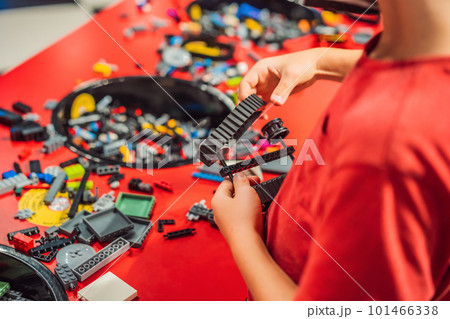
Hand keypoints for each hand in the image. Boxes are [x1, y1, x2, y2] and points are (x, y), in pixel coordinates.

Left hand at [211, 173, 261, 242]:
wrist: (248, 243)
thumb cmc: (244, 220)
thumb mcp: (246, 192)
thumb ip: (242, 181)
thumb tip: (239, 176)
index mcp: (218, 199)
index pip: (227, 182)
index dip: (241, 179)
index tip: (252, 180)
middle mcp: (219, 211)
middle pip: (233, 194)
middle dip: (247, 191)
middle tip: (256, 190)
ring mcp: (226, 221)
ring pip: (239, 206)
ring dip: (250, 202)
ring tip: (259, 203)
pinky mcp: (235, 229)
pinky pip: (242, 216)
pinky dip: (251, 213)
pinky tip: (258, 214)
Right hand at [239, 48, 362, 104]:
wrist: (315, 66)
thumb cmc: (303, 63)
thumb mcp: (292, 76)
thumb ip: (283, 90)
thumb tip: (275, 102)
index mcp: (260, 69)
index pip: (245, 83)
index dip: (244, 95)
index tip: (249, 106)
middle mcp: (260, 78)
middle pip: (246, 93)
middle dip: (247, 105)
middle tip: (252, 115)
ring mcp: (265, 86)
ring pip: (252, 100)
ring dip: (253, 109)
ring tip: (259, 117)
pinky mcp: (272, 93)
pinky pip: (261, 104)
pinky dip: (261, 111)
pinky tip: (264, 116)